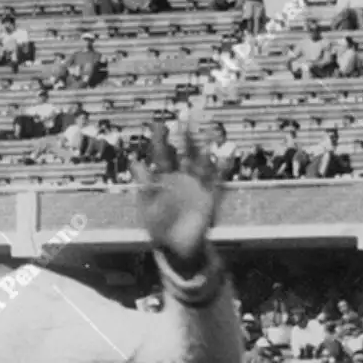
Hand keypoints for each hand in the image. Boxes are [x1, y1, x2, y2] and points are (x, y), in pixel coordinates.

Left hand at [135, 120, 222, 270]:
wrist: (177, 249)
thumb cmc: (158, 229)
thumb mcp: (147, 207)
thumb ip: (144, 185)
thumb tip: (134, 162)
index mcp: (164, 179)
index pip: (162, 155)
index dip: (161, 140)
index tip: (160, 123)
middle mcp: (182, 177)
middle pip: (184, 151)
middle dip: (186, 134)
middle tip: (188, 113)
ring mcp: (197, 185)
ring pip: (202, 160)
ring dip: (205, 146)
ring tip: (209, 128)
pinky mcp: (210, 196)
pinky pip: (218, 179)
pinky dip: (223, 166)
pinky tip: (228, 152)